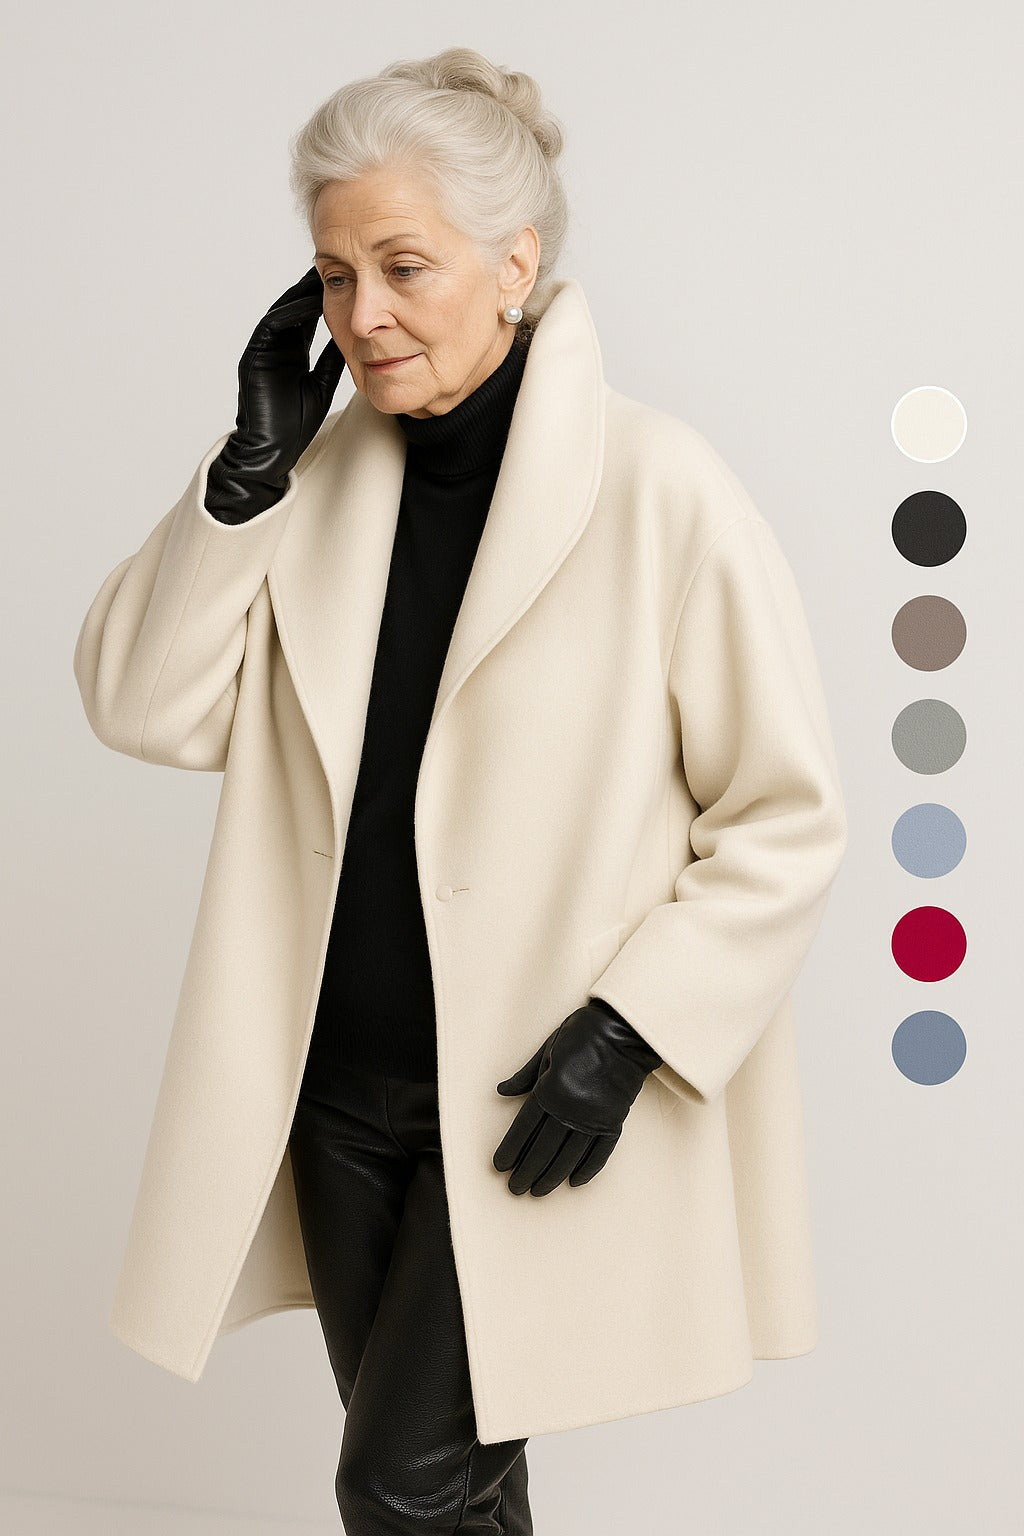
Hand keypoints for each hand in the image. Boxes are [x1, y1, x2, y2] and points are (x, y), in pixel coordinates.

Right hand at [205, 266, 345, 522]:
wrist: (271, 452)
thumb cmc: (294, 426)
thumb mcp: (321, 384)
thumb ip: (331, 359)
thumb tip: (353, 338)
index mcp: (290, 352)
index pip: (308, 317)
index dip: (325, 298)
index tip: (347, 280)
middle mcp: (275, 346)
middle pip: (295, 307)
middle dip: (313, 287)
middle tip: (335, 265)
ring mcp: (262, 350)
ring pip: (283, 312)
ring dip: (302, 293)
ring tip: (323, 274)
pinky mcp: (253, 357)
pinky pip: (272, 327)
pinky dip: (290, 314)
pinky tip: (309, 302)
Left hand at [492, 1000, 662, 1196]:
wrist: (625, 1031)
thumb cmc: (582, 1033)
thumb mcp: (547, 1048)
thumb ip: (526, 1075)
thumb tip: (501, 1091)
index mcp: (550, 1089)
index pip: (525, 1128)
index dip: (511, 1149)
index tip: (500, 1166)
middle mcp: (571, 1108)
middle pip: (544, 1148)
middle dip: (527, 1170)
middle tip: (515, 1188)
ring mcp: (595, 1117)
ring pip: (569, 1155)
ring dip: (552, 1176)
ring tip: (538, 1191)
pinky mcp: (614, 1120)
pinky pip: (599, 1152)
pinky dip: (587, 1169)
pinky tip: (575, 1182)